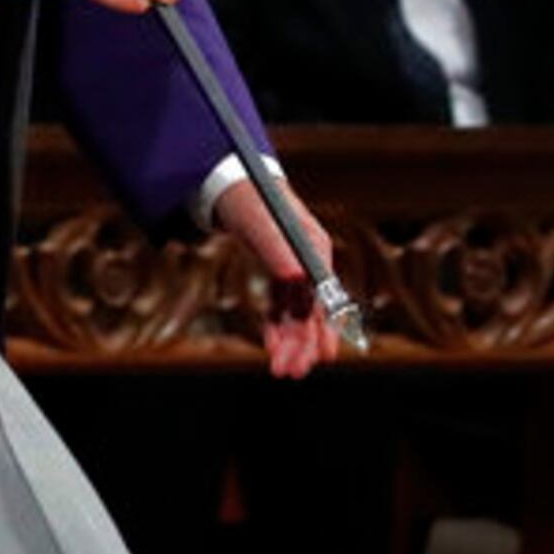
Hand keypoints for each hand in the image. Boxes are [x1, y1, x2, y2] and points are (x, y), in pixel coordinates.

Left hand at [215, 177, 339, 379]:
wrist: (230, 180)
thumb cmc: (246, 198)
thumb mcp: (257, 222)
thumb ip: (276, 249)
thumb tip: (296, 279)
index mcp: (314, 248)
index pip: (323, 298)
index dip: (321, 330)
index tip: (322, 357)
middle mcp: (310, 259)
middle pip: (312, 310)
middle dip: (303, 344)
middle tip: (289, 373)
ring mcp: (296, 266)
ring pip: (298, 312)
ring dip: (290, 341)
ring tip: (281, 369)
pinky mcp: (281, 270)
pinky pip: (283, 304)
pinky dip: (277, 325)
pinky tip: (271, 345)